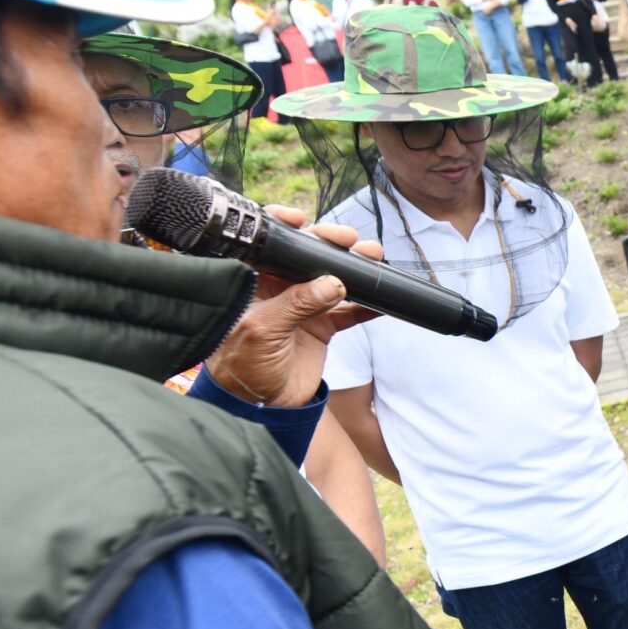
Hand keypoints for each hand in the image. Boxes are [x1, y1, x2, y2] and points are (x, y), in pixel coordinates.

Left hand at [203, 211, 384, 406]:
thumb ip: (296, 304)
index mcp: (253, 283)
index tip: (301, 220)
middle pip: (307, 257)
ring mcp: (301, 307)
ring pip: (332, 279)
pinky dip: (366, 305)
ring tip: (374, 258)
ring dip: (355, 269)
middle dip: (330, 245)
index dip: (282, 228)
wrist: (261, 408)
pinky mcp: (321, 327)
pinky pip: (348, 310)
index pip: (267, 246)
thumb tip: (331, 283)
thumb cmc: (244, 367)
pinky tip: (383, 299)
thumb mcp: (264, 331)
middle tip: (351, 241)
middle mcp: (277, 289)